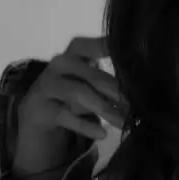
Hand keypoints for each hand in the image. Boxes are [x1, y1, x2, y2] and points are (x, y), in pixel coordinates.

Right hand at [13, 35, 126, 176]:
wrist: (37, 115)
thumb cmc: (71, 95)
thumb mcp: (90, 85)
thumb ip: (109, 83)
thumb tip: (141, 93)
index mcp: (74, 54)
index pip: (91, 45)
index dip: (109, 47)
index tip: (132, 53)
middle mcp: (59, 65)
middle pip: (92, 74)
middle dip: (117, 91)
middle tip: (137, 106)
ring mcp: (47, 85)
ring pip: (79, 93)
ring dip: (105, 109)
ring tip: (123, 123)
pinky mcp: (40, 108)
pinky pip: (65, 115)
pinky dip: (85, 125)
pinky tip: (102, 134)